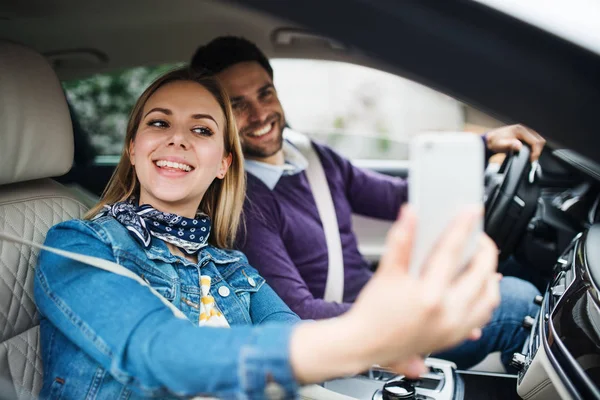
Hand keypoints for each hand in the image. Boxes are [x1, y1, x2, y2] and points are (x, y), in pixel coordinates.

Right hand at [346, 205, 500, 371]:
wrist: (364, 345)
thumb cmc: (372, 313)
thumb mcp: (386, 273)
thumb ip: (400, 240)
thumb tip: (410, 214)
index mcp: (429, 296)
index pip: (452, 253)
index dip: (463, 228)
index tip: (471, 213)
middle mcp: (447, 314)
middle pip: (480, 275)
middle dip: (484, 252)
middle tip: (477, 238)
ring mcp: (454, 329)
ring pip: (488, 299)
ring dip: (489, 277)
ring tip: (480, 262)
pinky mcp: (454, 338)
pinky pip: (482, 317)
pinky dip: (485, 299)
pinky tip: (478, 288)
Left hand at [485, 124, 545, 160]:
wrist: (490, 140)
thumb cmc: (495, 142)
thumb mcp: (500, 145)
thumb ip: (510, 145)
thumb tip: (519, 146)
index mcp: (520, 130)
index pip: (535, 141)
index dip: (535, 151)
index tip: (532, 159)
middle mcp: (524, 129)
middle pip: (539, 140)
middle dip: (537, 151)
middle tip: (532, 159)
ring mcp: (525, 132)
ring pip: (538, 141)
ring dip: (536, 149)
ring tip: (530, 157)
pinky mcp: (525, 136)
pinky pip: (534, 141)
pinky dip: (534, 148)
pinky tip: (529, 153)